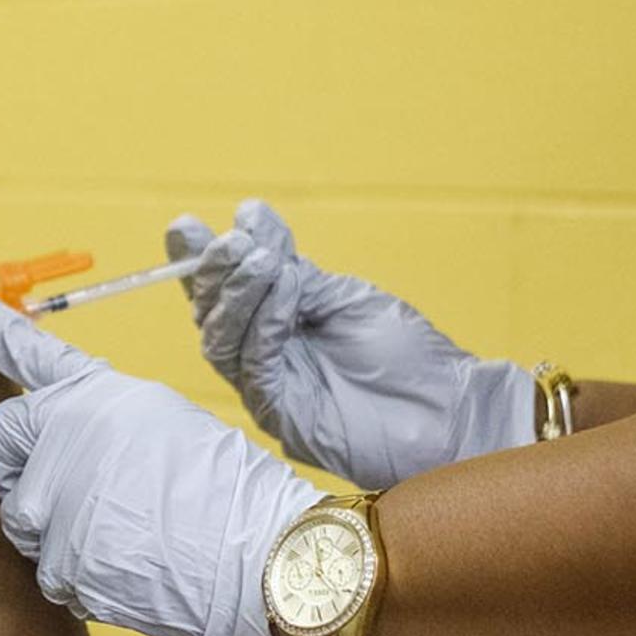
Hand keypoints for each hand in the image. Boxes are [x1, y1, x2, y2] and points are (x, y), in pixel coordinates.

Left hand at [0, 282, 324, 635]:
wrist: (258, 555)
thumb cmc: (226, 486)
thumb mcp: (162, 418)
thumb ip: (98, 417)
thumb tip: (65, 436)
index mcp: (91, 396)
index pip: (25, 352)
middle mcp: (59, 442)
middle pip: (3, 444)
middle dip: (24, 462)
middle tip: (78, 484)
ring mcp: (52, 508)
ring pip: (21, 516)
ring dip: (56, 526)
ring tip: (124, 531)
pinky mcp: (58, 568)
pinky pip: (49, 570)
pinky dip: (81, 574)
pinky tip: (131, 567)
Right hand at [167, 200, 533, 487]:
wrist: (450, 408)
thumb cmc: (406, 355)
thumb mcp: (343, 296)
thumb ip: (292, 270)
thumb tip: (248, 219)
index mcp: (275, 325)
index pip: (222, 292)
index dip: (197, 261)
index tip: (184, 227)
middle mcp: (262, 357)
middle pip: (212, 315)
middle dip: (215, 273)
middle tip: (232, 240)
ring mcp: (269, 389)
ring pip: (223, 341)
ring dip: (238, 295)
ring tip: (260, 261)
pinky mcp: (282, 416)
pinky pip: (256, 366)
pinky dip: (265, 323)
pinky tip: (286, 292)